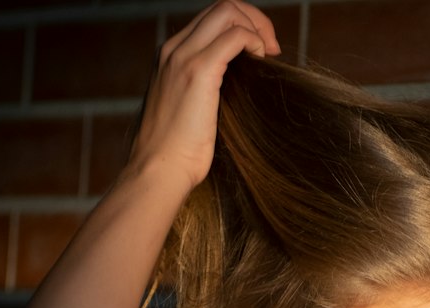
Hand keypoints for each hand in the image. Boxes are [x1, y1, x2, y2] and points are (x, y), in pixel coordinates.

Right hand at [127, 2, 279, 194]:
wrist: (158, 170)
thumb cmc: (175, 155)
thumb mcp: (186, 113)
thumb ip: (202, 94)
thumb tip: (233, 92)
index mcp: (170, 56)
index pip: (210, 20)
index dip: (240, 26)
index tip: (260, 51)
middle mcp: (174, 49)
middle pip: (221, 7)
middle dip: (254, 19)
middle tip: (272, 49)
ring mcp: (183, 57)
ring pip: (227, 11)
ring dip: (256, 27)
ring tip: (269, 54)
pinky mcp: (198, 71)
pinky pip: (235, 35)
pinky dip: (254, 40)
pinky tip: (261, 61)